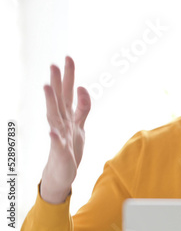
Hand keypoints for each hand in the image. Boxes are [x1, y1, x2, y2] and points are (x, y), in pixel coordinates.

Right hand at [40, 56, 90, 203]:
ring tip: (47, 87)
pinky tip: (52, 132)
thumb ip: (83, 107)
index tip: (68, 57)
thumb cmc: (70, 147)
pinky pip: (57, 144)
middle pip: (59, 99)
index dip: (69, 76)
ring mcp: (59, 136)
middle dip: (57, 82)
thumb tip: (83, 87)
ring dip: (50, 102)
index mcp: (67, 116)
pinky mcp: (60, 151)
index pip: (69, 92)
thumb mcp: (80, 125)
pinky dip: (54, 137)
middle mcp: (61, 122)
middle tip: (53, 63)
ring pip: (54, 117)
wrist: (62, 174)